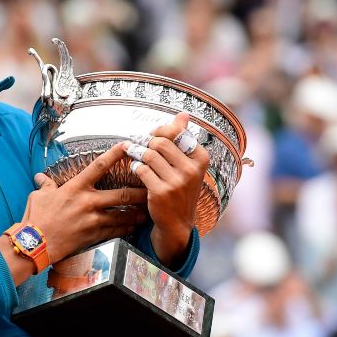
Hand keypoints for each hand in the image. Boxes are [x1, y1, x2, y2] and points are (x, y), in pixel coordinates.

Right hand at [22, 143, 147, 264]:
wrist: (35, 243)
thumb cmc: (36, 217)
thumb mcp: (39, 196)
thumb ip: (45, 185)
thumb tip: (40, 178)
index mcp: (75, 187)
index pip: (99, 166)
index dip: (115, 154)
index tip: (127, 146)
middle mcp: (87, 201)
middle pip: (121, 194)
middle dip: (138, 192)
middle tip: (151, 188)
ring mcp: (92, 219)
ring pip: (122, 215)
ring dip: (136, 213)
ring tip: (147, 212)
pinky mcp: (93, 235)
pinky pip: (115, 231)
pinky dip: (126, 229)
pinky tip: (133, 227)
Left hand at [123, 112, 208, 266]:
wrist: (177, 222)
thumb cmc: (180, 188)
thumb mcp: (188, 163)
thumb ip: (184, 137)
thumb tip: (183, 114)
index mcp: (201, 159)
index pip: (176, 132)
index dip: (160, 131)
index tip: (153, 136)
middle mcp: (192, 170)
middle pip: (159, 142)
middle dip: (146, 142)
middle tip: (140, 145)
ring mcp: (177, 182)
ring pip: (148, 155)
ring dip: (138, 153)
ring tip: (135, 155)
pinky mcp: (161, 192)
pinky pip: (141, 169)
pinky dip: (135, 167)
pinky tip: (136, 169)